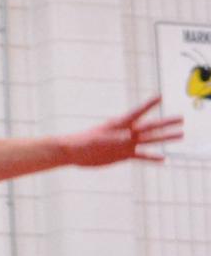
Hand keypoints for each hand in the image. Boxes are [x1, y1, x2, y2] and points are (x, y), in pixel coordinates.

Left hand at [61, 96, 182, 166]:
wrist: (73, 152)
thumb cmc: (81, 142)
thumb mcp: (98, 140)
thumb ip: (113, 138)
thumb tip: (129, 137)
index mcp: (118, 125)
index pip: (137, 112)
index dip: (149, 104)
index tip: (160, 96)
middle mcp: (126, 133)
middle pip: (150, 127)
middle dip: (166, 123)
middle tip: (181, 119)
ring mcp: (126, 144)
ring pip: (150, 141)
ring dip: (165, 139)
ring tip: (181, 136)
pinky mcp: (123, 155)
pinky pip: (142, 156)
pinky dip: (152, 158)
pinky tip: (164, 159)